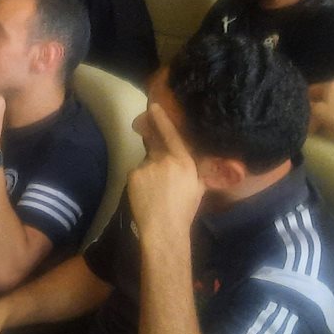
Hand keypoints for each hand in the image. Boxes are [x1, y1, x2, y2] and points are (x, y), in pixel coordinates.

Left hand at [126, 104, 203, 237]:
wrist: (164, 227)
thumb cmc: (185, 209)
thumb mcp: (198, 187)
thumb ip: (198, 170)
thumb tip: (200, 160)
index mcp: (183, 161)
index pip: (171, 134)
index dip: (161, 119)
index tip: (153, 106)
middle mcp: (164, 159)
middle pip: (155, 144)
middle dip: (153, 142)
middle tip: (154, 153)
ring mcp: (146, 166)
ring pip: (146, 162)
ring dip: (150, 169)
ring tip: (155, 189)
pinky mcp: (133, 174)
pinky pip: (137, 172)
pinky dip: (141, 179)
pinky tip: (146, 192)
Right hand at [308, 81, 333, 143]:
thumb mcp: (318, 112)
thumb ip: (308, 105)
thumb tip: (305, 104)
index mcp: (330, 84)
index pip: (311, 89)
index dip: (303, 99)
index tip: (300, 109)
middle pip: (322, 94)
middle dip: (315, 104)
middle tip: (310, 116)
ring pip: (331, 99)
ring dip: (325, 108)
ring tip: (321, 119)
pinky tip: (333, 118)